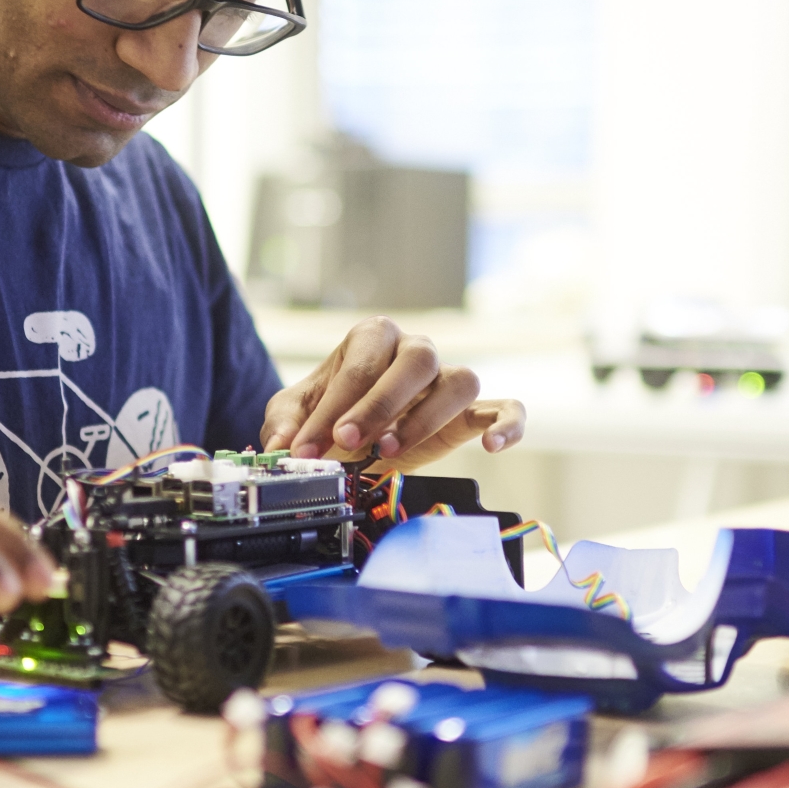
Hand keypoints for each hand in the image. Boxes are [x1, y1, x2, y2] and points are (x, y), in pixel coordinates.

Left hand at [260, 316, 525, 470]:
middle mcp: (415, 350)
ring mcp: (446, 379)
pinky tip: (491, 446)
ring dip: (427, 418)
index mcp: (373, 336)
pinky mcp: (470, 412)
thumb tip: (281, 444)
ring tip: (389, 451)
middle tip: (348, 442)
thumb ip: (286, 424)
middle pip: (417, 360)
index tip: (307, 447)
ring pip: (460, 381)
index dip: (331, 408)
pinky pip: (504, 408)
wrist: (352, 433)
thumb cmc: (329, 411)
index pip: (359, 365)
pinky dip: (506, 424)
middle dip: (380, 404)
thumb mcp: (295, 414)